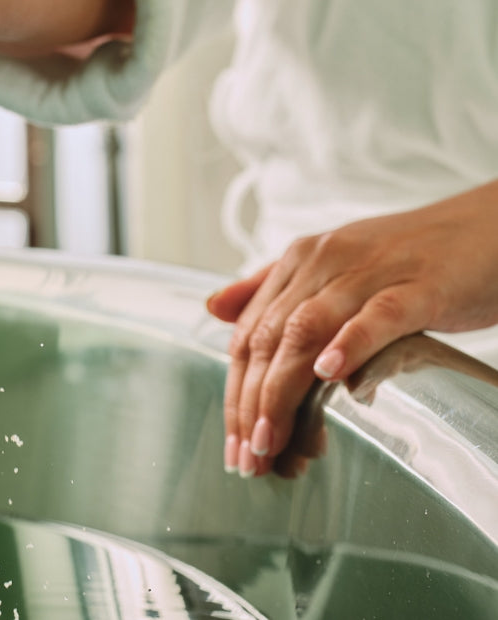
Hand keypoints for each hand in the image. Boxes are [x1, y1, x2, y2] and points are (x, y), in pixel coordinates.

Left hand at [206, 180, 497, 477]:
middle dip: (252, 402)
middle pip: (269, 336)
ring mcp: (370, 271)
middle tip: (248, 457)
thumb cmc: (411, 259)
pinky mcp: (418, 285)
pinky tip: (329, 375)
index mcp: (301, 261)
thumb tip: (214, 309)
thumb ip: (273, 289)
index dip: (237, 390)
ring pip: (308, 329)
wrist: (488, 228)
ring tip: (271, 437)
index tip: (235, 442)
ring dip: (283, 387)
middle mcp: (324, 261)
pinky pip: (377, 314)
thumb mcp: (334, 271)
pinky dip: (349, 343)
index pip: (250, 332)